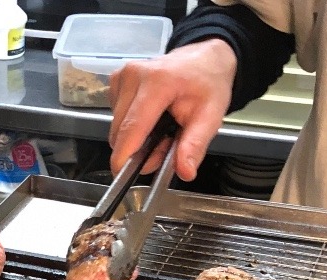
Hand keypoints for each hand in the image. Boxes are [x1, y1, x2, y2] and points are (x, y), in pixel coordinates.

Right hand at [109, 39, 237, 180]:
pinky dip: (130, 126)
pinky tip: (149, 119)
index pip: (133, 126)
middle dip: (137, 150)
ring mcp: (121, 76)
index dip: (124, 154)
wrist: (203, 58)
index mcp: (158, 82)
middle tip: (165, 147)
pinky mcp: (115, 80)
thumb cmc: (208, 85)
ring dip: (133, 139)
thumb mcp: (211, 116)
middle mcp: (133, 75)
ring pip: (117, 126)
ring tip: (160, 131)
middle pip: (121, 130)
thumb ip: (195, 145)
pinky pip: (116, 117)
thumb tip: (185, 172)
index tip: (122, 174)